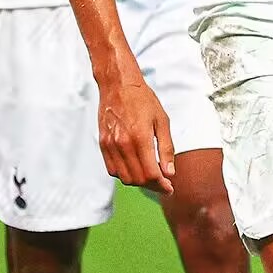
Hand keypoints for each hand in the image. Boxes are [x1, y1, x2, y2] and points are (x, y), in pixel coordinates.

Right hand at [96, 75, 174, 193]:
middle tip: (162, 183)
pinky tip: (134, 168)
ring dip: (138, 182)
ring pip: (124, 177)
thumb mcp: (162, 121)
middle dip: (152, 185)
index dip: (162, 185)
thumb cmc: (142, 100)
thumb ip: (166, 148)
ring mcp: (110, 145)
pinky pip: (112, 170)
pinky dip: (124, 174)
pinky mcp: (103, 144)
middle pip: (138, 179)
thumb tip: (170, 172)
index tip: (169, 188)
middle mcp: (123, 144)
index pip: (151, 173)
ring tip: (150, 176)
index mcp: (140, 138)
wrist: (118, 85)